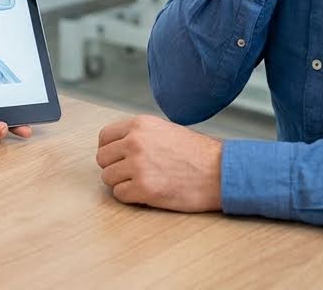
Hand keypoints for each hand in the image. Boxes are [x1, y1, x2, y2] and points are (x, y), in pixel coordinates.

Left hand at [96, 115, 222, 211]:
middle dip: (114, 167)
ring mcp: (138, 166)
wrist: (219, 171)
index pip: (104, 137)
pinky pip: (120, 195)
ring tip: (141, 183)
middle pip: (102, 158)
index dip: (110, 150)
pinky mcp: (144, 189)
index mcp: (139, 125)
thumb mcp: (164, 129)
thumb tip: (117, 146)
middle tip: (131, 173)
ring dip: (121, 183)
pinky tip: (146, 193)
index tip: (117, 158)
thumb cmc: (196, 153)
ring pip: (108, 178)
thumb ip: (139, 134)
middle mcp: (135, 142)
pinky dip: (130, 197)